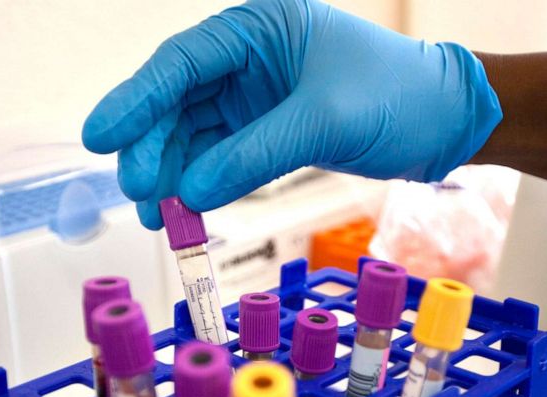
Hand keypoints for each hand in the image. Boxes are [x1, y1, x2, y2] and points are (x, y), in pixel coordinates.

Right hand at [82, 0, 501, 228]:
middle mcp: (249, 58)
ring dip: (172, 173)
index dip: (136, 100)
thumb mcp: (324, 121)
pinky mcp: (268, 130)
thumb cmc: (396, 97)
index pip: (181, 62)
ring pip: (194, 134)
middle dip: (153, 147)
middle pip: (179, 101)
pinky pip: (221, 157)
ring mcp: (256, 96)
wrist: (445, 121)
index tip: (100, 139)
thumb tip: (188, 192)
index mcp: (259, 29)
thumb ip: (254, 154)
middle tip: (138, 192)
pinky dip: (202, 184)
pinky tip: (185, 212)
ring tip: (156, 217)